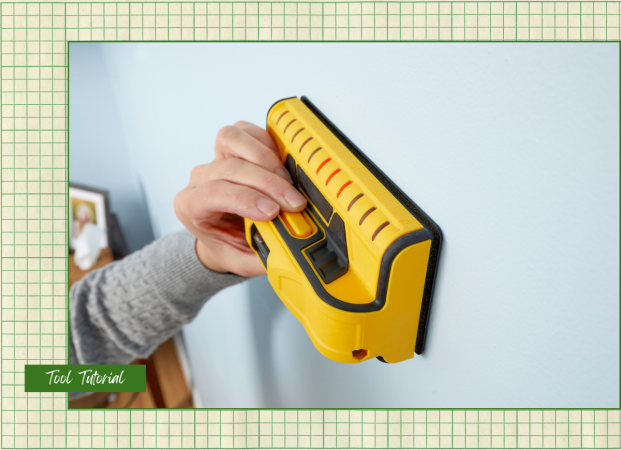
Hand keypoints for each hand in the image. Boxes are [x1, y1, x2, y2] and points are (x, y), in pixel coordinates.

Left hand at [174, 121, 306, 276]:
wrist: (224, 238)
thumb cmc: (230, 247)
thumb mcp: (245, 261)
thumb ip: (264, 257)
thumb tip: (290, 253)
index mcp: (191, 207)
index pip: (212, 194)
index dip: (245, 199)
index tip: (273, 212)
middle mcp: (200, 179)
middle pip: (229, 168)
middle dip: (267, 184)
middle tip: (293, 203)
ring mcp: (215, 159)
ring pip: (230, 139)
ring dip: (264, 158)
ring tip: (287, 181)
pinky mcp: (233, 147)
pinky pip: (245, 132)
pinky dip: (266, 142)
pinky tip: (280, 164)